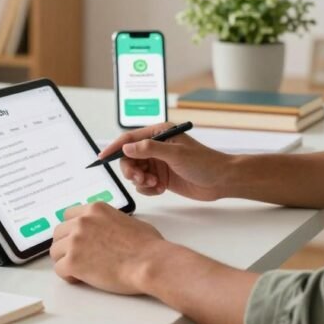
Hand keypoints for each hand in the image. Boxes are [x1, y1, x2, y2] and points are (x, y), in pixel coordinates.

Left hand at [50, 202, 169, 293]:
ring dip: (65, 260)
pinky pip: (59, 269)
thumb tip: (108, 230)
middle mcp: (82, 221)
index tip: (76, 238)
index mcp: (95, 210)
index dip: (71, 229)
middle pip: (58, 233)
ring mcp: (76, 241)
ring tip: (80, 269)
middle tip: (77, 257)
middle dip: (65, 245)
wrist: (149, 262)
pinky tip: (80, 278)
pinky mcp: (73, 261)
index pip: (68, 215)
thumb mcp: (127, 221)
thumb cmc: (147, 245)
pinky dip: (68, 275)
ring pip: (55, 251)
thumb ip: (109, 222)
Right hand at [98, 122, 232, 200]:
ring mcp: (158, 163)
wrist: (221, 181)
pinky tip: (160, 189)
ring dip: (140, 180)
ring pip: (135, 172)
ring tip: (153, 185)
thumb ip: (149, 149)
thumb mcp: (176, 153)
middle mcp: (156, 147)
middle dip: (131, 170)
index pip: (130, 138)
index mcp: (159, 134)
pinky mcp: (161, 177)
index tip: (102, 157)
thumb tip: (126, 148)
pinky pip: (144, 184)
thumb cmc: (204, 162)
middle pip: (129, 158)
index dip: (114, 147)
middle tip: (141, 179)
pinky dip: (147, 189)